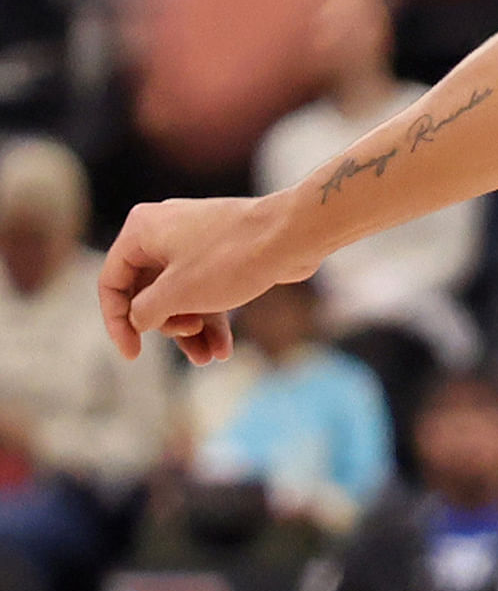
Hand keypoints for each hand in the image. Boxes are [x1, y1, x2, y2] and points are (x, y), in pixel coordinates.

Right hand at [98, 190, 314, 365]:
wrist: (293, 235)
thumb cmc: (231, 259)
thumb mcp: (177, 293)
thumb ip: (146, 311)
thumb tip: (138, 320)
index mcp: (140, 231)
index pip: (111, 283)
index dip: (117, 322)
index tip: (132, 354)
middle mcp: (162, 232)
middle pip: (148, 292)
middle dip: (169, 325)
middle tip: (192, 335)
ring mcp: (194, 242)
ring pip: (180, 296)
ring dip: (192, 331)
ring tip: (210, 358)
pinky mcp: (222, 254)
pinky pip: (206, 292)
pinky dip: (212, 319)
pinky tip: (223, 350)